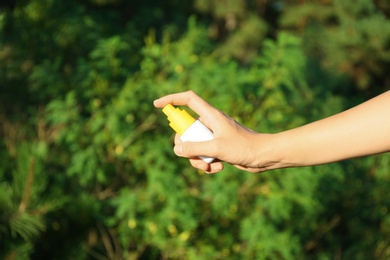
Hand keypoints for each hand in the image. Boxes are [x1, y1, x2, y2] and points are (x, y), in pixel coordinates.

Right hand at [153, 90, 275, 172]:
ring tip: (210, 166)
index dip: (171, 99)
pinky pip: (203, 155)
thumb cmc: (245, 147)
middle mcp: (210, 124)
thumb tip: (177, 149)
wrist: (264, 156)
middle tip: (192, 156)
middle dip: (186, 147)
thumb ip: (195, 148)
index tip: (157, 105)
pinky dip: (206, 163)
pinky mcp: (217, 148)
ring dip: (197, 160)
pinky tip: (218, 168)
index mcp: (211, 115)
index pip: (188, 100)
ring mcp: (213, 136)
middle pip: (185, 131)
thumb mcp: (217, 148)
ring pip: (193, 146)